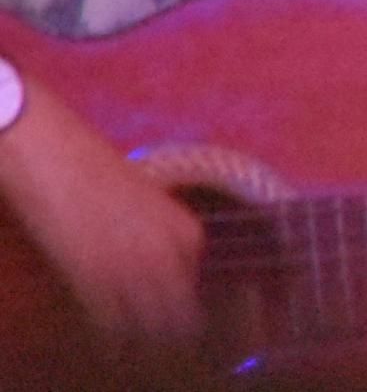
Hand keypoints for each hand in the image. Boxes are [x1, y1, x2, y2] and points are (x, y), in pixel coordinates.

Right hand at [0, 92, 212, 377]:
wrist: (42, 143)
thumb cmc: (84, 173)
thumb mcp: (138, 208)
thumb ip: (155, 244)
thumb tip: (157, 283)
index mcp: (186, 235)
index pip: (194, 298)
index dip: (176, 322)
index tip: (163, 336)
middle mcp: (170, 252)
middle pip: (179, 323)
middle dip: (164, 342)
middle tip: (148, 354)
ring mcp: (133, 265)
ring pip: (148, 330)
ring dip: (137, 345)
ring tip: (123, 351)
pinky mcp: (93, 273)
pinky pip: (110, 325)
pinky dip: (108, 339)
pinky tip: (100, 341)